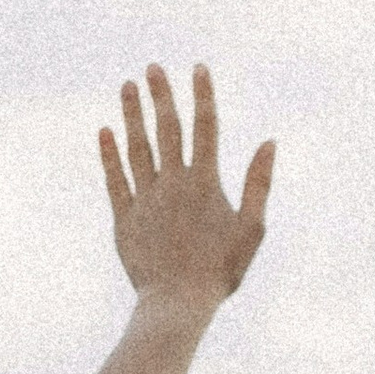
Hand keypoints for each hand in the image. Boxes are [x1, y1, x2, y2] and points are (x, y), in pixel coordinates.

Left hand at [100, 63, 271, 312]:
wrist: (177, 305)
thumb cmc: (220, 272)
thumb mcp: (251, 229)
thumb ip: (259, 184)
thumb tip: (269, 142)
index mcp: (205, 182)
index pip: (205, 127)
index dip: (202, 94)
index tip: (198, 68)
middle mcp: (173, 184)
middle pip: (167, 129)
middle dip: (161, 95)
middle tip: (152, 67)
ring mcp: (147, 200)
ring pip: (138, 148)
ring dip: (132, 115)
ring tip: (127, 87)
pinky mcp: (125, 220)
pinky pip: (115, 180)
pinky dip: (109, 155)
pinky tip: (105, 132)